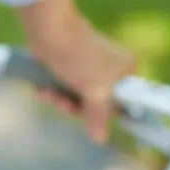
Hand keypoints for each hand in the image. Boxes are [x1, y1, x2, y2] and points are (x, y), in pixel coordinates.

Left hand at [16, 0, 137, 143]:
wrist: (46, 29)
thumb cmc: (76, 55)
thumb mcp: (93, 90)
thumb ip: (98, 116)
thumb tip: (100, 139)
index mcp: (127, 70)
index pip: (123, 103)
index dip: (105, 114)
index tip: (91, 119)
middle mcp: (111, 68)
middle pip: (96, 104)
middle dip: (75, 107)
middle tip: (64, 103)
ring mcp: (89, 68)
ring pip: (77, 99)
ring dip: (60, 100)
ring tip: (49, 93)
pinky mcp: (70, 67)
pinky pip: (64, 89)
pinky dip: (53, 91)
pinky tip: (43, 89)